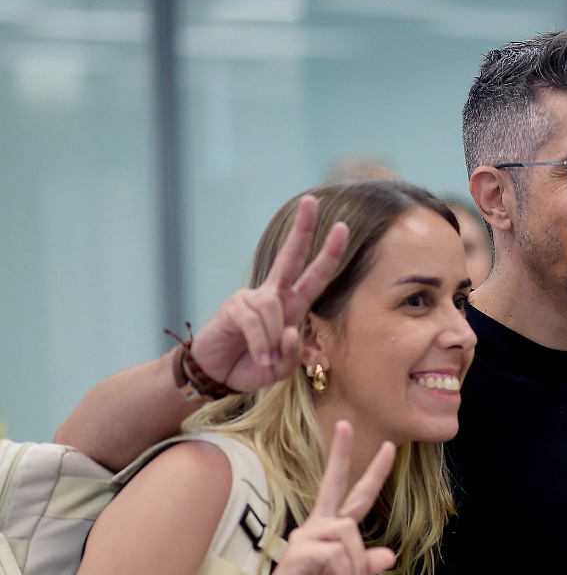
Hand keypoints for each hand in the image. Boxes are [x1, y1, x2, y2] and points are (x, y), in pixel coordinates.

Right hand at [189, 196, 347, 391]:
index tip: (342, 228)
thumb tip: (289, 330)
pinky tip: (257, 356)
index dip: (329, 253)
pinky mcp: (233, 308)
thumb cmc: (252, 365)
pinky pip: (256, 323)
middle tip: (312, 200)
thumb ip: (292, 352)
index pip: (314, 275)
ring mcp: (251, 298)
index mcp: (292, 306)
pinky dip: (260, 344)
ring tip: (263, 359)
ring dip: (273, 343)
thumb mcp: (281, 367)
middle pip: (290, 257)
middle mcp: (273, 296)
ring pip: (274, 311)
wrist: (217, 374)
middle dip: (303, 230)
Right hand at [240, 422, 395, 574]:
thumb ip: (366, 567)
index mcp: (332, 530)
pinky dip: (347, 574)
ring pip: (349, 532)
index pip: (355, 496)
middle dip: (340, 453)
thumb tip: (389, 554)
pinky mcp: (302, 550)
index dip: (373, 472)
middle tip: (345, 424)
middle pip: (334, 484)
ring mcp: (308, 535)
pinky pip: (337, 554)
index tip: (389, 447)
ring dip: (357, 563)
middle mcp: (319, 526)